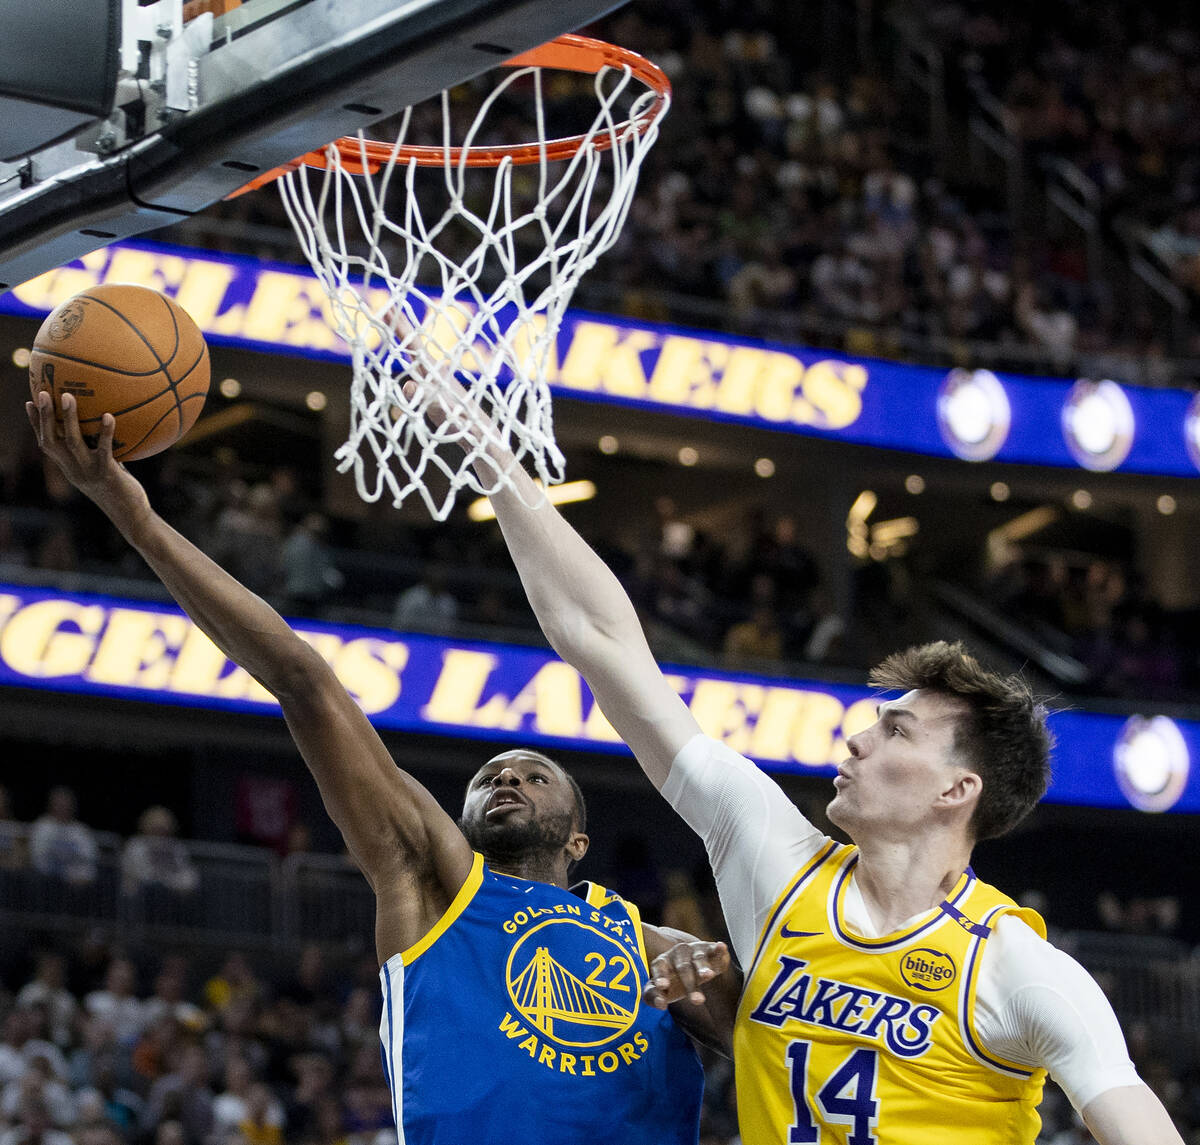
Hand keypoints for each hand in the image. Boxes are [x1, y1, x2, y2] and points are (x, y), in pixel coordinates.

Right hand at [25, 390, 147, 521]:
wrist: (130, 515)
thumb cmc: (120, 490)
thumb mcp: (105, 469)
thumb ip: (100, 451)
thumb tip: (107, 425)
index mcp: (68, 468)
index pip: (46, 443)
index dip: (36, 424)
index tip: (30, 402)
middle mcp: (73, 470)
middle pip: (51, 441)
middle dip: (44, 417)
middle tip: (42, 392)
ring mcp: (88, 472)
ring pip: (72, 442)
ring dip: (68, 418)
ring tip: (68, 396)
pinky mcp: (106, 473)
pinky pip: (104, 449)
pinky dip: (105, 432)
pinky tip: (108, 415)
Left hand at [642, 940, 730, 1009]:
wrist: (689, 966)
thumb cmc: (672, 981)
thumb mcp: (660, 990)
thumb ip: (653, 998)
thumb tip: (661, 1004)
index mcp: (662, 962)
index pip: (659, 968)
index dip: (660, 976)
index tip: (662, 987)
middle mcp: (677, 953)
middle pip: (683, 968)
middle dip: (690, 984)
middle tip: (697, 1001)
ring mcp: (694, 950)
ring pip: (698, 959)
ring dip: (703, 968)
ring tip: (708, 976)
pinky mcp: (709, 949)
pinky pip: (714, 950)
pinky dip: (718, 949)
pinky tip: (721, 946)